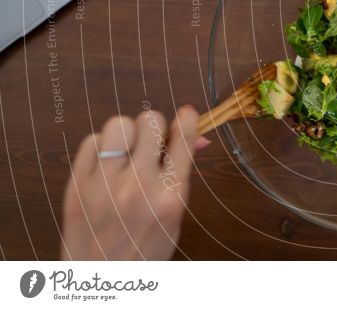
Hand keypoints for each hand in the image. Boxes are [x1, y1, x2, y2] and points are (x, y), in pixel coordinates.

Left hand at [61, 105, 208, 259]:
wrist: (102, 286)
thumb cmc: (145, 252)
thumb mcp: (174, 217)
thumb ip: (181, 175)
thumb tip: (196, 137)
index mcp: (170, 196)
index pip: (184, 138)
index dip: (188, 119)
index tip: (186, 114)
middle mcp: (138, 187)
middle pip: (150, 122)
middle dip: (155, 128)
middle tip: (152, 143)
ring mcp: (103, 186)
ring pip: (118, 124)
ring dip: (127, 133)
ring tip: (126, 152)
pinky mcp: (76, 187)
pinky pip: (90, 141)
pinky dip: (100, 147)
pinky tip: (105, 164)